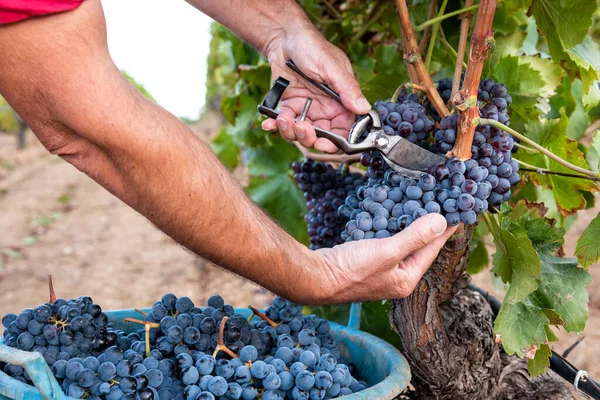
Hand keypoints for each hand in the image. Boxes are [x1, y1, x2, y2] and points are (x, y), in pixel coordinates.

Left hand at [261, 24, 370, 152]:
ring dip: (291, 132)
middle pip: (322, 137)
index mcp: (341, 101)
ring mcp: (306, 109)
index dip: (336, 142)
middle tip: (301, 128)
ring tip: (284, 119)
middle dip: (310, 138)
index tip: (324, 143)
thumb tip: (363, 108)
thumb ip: (347, 89)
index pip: (344, 129)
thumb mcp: (331, 67)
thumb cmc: (312, 47)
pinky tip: (270, 123)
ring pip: (301, 134)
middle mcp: (325, 109)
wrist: (284, 37)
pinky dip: (276, 126)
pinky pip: (284, 123)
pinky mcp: (289, 106)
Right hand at [298, 214, 458, 304]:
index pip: (431, 250)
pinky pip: (386, 242)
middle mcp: (397, 277)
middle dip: (429, 227)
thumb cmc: (352, 269)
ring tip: (419, 205)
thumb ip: (415, 237)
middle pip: (418, 248)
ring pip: (402, 244)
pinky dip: (391, 228)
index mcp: (406, 279)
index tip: (457, 212)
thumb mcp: (387, 251)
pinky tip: (390, 215)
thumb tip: (441, 222)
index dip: (444, 230)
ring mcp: (381, 271)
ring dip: (409, 225)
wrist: (317, 277)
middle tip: (440, 204)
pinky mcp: (367, 262)